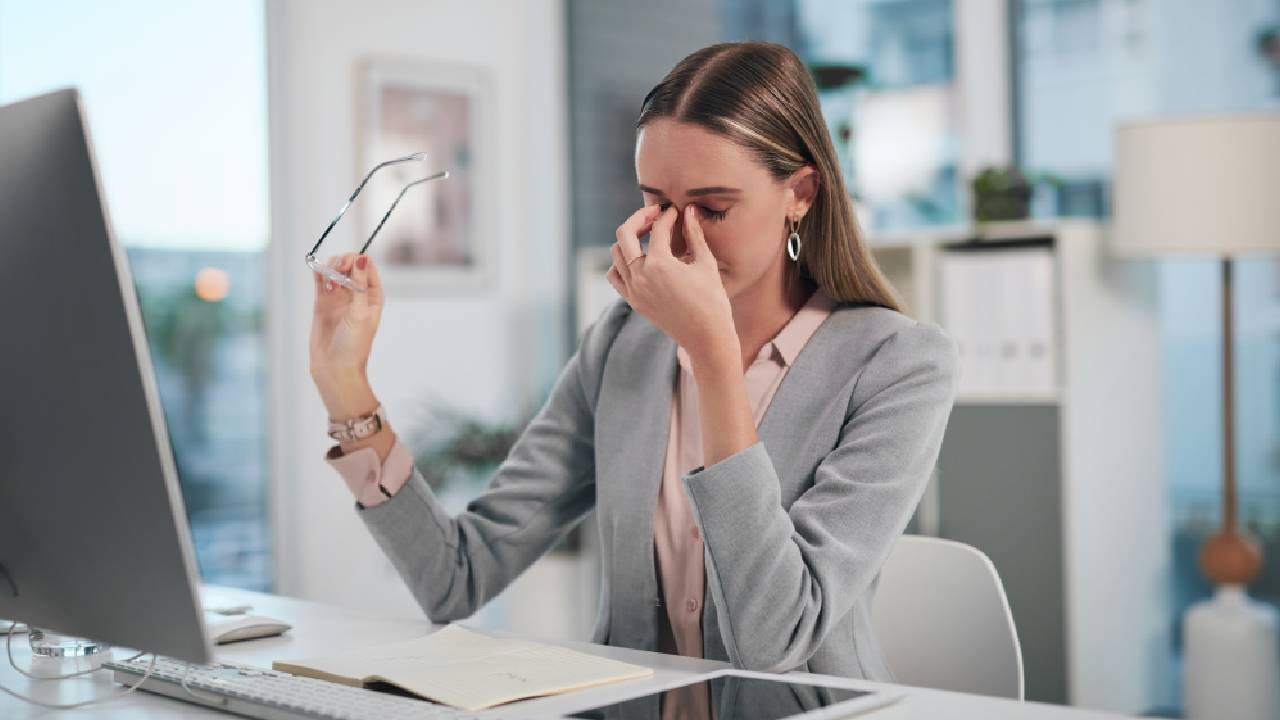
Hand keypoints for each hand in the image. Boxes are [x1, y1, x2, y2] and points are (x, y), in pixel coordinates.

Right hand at [309, 252, 382, 416]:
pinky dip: (318, 273)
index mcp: (372, 297)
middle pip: (350, 265)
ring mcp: (338, 298)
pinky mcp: (322, 303)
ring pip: (334, 271)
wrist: (335, 368)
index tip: (347, 266)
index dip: (357, 260)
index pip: (367, 267)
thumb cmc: (354, 346)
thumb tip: (361, 258)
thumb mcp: (360, 313)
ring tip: (328, 278)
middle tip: (337, 271)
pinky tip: (317, 271)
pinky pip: (320, 281)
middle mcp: (356, 294)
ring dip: (331, 267)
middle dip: (343, 262)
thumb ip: (359, 285)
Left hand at [607, 204, 735, 358]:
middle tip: (655, 215)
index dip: (668, 215)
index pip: (657, 228)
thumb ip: (694, 234)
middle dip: (640, 218)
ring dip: (629, 240)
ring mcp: (633, 290)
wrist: (706, 337)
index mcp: (659, 265)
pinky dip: (621, 263)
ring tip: (648, 236)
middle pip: (625, 233)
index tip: (675, 211)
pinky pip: (615, 275)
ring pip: (616, 253)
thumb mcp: (705, 263)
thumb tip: (690, 210)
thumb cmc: (712, 300)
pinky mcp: (633, 301)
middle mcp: (640, 276)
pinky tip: (639, 259)